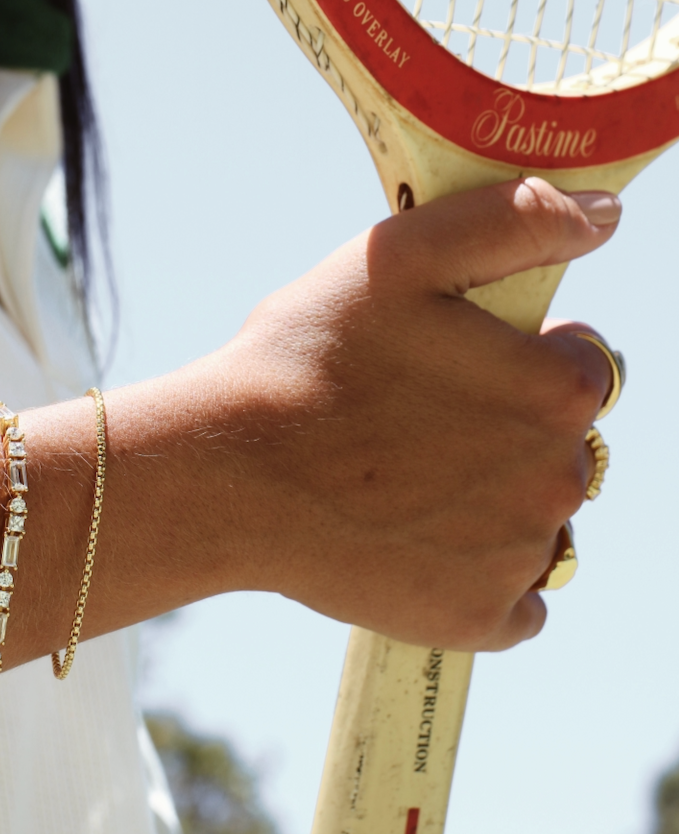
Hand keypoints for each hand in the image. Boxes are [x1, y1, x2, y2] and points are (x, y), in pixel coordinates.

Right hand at [198, 178, 618, 650]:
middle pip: (560, 448)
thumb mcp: (399, 257)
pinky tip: (421, 546)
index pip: (582, 366)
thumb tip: (606, 216)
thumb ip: (515, 220)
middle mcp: (559, 480)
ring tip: (403, 486)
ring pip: (536, 522)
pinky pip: (517, 602)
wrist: (228, 473)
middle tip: (411, 425)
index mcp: (557, 391)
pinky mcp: (476, 618)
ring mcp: (519, 558)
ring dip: (493, 505)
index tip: (452, 366)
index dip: (521, 358)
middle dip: (505, 432)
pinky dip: (482, 579)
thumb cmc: (305, 359)